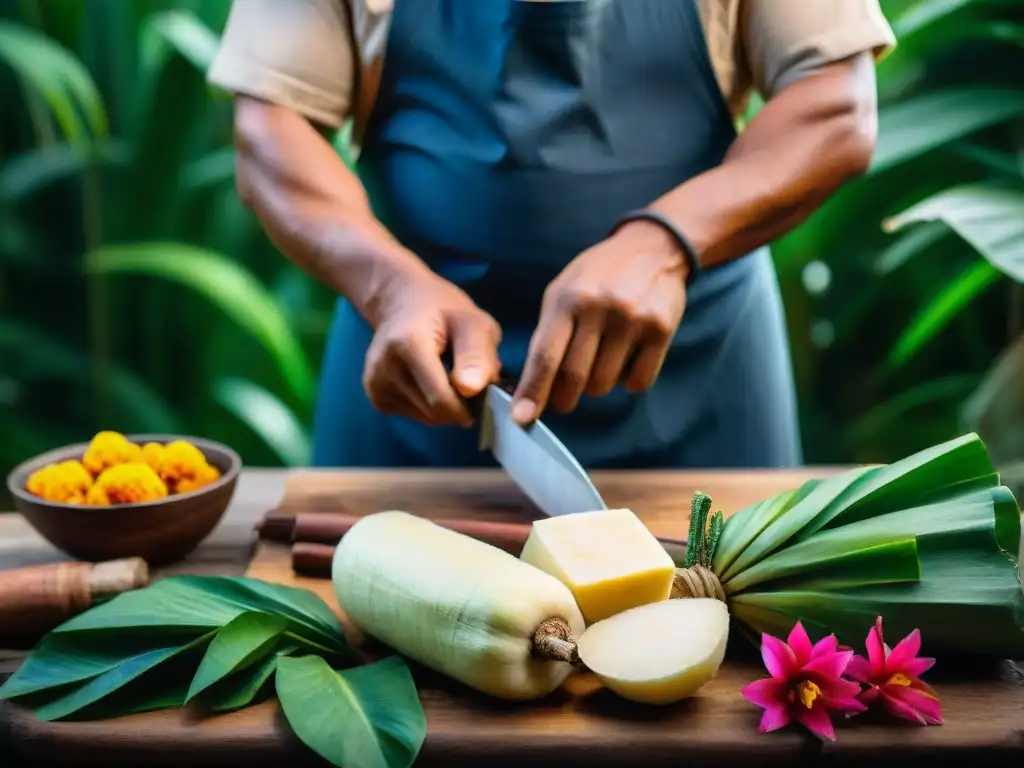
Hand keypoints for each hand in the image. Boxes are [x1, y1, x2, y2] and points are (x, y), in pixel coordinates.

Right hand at [363, 268, 501, 426]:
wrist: (400, 302)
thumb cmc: (443, 310)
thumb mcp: (473, 322)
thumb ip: (477, 354)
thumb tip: (471, 389)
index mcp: (408, 345)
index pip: (441, 400)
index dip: (469, 404)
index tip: (481, 387)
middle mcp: (384, 369)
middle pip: (434, 413)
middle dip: (459, 405)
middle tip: (467, 378)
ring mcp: (376, 386)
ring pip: (426, 418)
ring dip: (446, 406)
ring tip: (447, 376)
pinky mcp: (376, 397)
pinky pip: (415, 416)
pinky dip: (430, 406)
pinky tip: (430, 381)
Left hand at [511, 219, 687, 424]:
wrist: (653, 247)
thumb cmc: (598, 274)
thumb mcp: (563, 290)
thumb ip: (548, 332)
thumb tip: (534, 383)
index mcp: (567, 299)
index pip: (545, 356)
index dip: (533, 392)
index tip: (522, 419)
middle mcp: (599, 308)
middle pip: (574, 377)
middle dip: (563, 398)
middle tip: (563, 401)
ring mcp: (632, 319)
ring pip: (605, 383)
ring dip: (597, 386)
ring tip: (599, 364)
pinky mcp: (661, 329)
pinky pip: (638, 381)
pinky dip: (628, 382)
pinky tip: (626, 362)